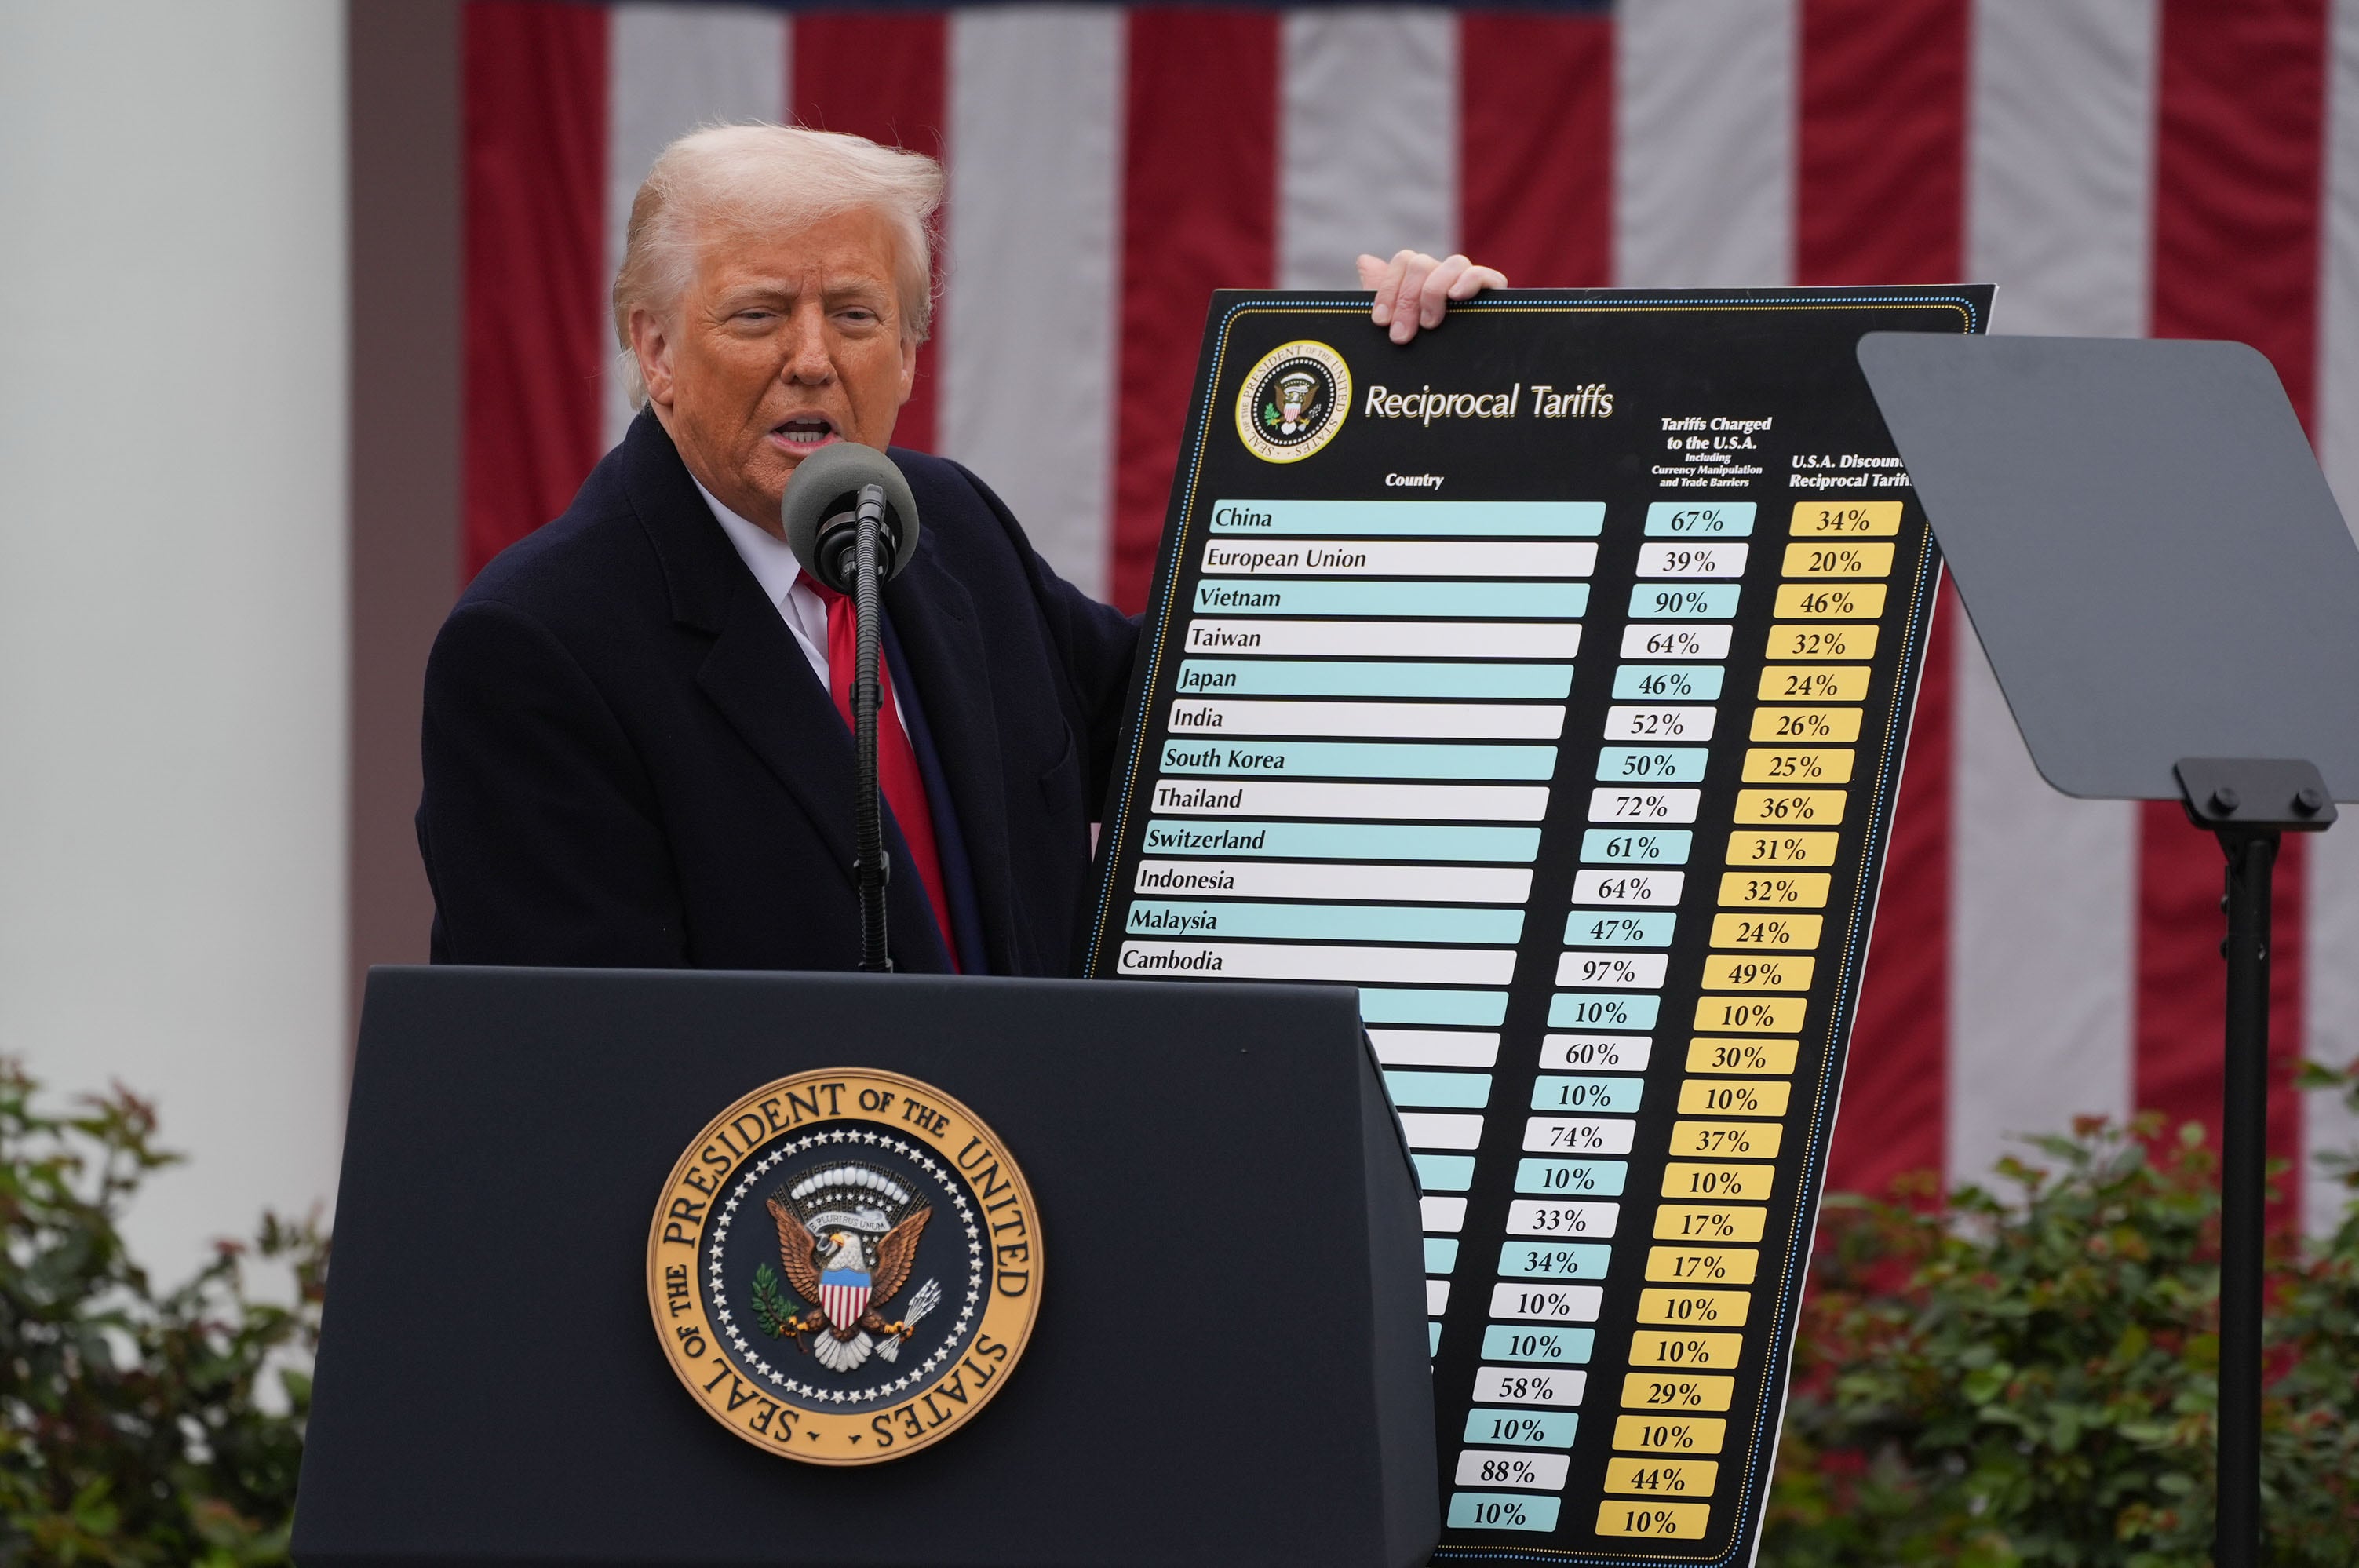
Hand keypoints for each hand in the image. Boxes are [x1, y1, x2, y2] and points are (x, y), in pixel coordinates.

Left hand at [1357, 250, 1507, 343]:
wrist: (1456, 387)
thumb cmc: (1421, 353)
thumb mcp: (1398, 326)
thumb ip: (1381, 296)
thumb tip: (1364, 261)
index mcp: (1421, 281)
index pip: (1404, 262)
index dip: (1388, 289)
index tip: (1380, 321)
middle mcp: (1445, 277)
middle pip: (1422, 263)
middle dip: (1406, 299)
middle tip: (1401, 335)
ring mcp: (1469, 284)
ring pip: (1454, 263)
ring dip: (1434, 291)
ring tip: (1429, 324)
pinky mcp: (1493, 295)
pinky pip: (1483, 274)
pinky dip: (1469, 281)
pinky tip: (1456, 296)